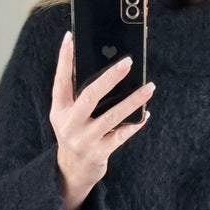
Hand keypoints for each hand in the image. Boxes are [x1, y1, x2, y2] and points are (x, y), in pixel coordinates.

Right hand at [50, 32, 154, 209]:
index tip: (71, 37)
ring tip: (149, 87)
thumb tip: (99, 66)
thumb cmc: (74, 134)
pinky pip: (122, 135)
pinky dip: (135, 123)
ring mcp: (85, 139)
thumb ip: (76, 94)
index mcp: (59, 110)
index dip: (64, 59)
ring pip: (112, 116)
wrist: (72, 171)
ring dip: (133, 100)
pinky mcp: (100, 152)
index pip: (61, 80)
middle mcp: (70, 124)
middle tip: (128, 62)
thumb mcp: (67, 115)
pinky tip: (146, 114)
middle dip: (110, 77)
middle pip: (90, 95)